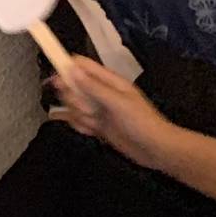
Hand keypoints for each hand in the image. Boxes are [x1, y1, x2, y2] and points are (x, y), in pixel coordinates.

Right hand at [49, 57, 181, 170]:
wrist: (158, 151)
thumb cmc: (142, 122)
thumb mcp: (118, 102)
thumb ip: (93, 86)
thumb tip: (71, 68)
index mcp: (108, 81)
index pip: (81, 65)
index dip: (67, 68)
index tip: (57, 80)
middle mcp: (100, 92)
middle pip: (72, 86)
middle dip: (74, 98)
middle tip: (88, 109)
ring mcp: (99, 109)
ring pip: (74, 105)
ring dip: (78, 114)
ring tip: (93, 122)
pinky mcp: (98, 126)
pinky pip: (79, 121)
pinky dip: (80, 125)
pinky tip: (90, 131)